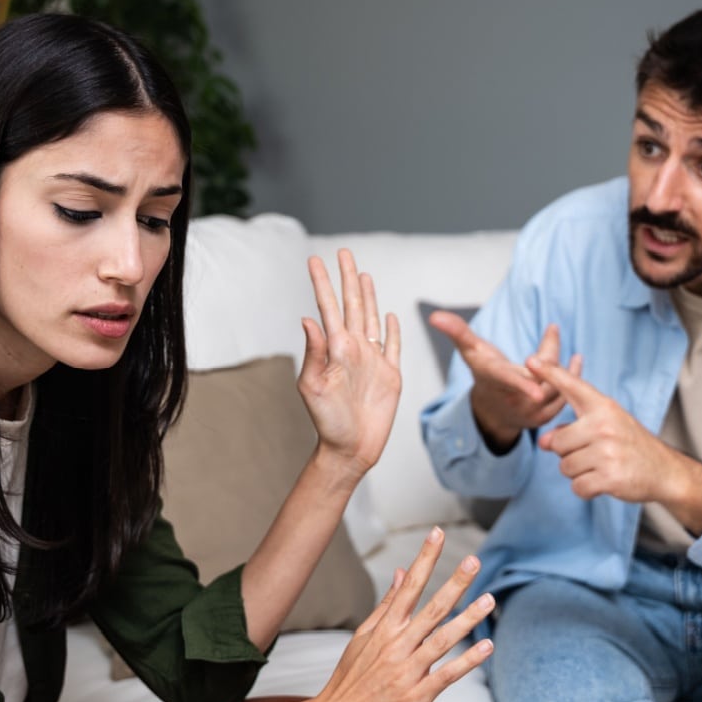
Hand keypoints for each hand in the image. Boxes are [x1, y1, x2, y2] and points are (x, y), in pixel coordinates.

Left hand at [299, 249, 401, 477]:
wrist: (350, 449)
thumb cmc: (328, 422)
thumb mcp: (314, 387)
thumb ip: (313, 353)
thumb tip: (308, 319)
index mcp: (335, 349)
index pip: (328, 307)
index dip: (322, 283)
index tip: (314, 259)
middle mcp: (354, 349)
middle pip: (353, 305)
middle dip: (347, 278)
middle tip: (344, 252)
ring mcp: (373, 361)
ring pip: (372, 318)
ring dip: (368, 296)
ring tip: (363, 274)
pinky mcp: (390, 375)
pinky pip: (393, 345)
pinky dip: (393, 329)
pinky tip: (390, 315)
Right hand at [307, 527, 493, 701]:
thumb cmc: (351, 677)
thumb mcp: (363, 635)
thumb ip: (387, 604)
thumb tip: (403, 572)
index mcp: (385, 629)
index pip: (409, 586)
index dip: (425, 558)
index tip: (437, 533)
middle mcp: (397, 646)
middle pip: (432, 609)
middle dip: (455, 583)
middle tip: (474, 560)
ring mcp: (408, 671)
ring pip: (444, 639)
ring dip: (469, 619)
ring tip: (489, 599)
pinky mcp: (417, 697)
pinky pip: (447, 675)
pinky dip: (468, 661)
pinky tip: (487, 646)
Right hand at [427, 312, 579, 451]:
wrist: (493, 410)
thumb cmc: (484, 372)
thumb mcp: (471, 351)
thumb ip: (457, 331)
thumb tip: (435, 315)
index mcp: (495, 382)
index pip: (508, 382)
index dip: (521, 384)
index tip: (535, 391)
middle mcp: (513, 401)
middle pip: (541, 375)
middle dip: (550, 352)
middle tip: (552, 331)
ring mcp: (530, 413)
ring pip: (556, 386)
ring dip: (563, 364)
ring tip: (562, 343)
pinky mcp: (545, 418)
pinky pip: (565, 397)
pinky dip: (572, 377)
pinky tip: (576, 360)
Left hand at [528, 357, 701, 531]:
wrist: (666, 471)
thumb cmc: (630, 445)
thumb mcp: (606, 426)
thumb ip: (572, 429)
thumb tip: (543, 442)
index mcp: (603, 407)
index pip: (573, 386)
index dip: (550, 373)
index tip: (530, 360)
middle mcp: (604, 425)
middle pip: (557, 443)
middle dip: (568, 454)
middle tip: (594, 454)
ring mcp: (607, 451)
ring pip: (565, 467)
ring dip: (578, 472)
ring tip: (601, 466)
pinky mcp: (610, 477)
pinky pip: (577, 487)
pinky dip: (586, 489)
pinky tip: (603, 482)